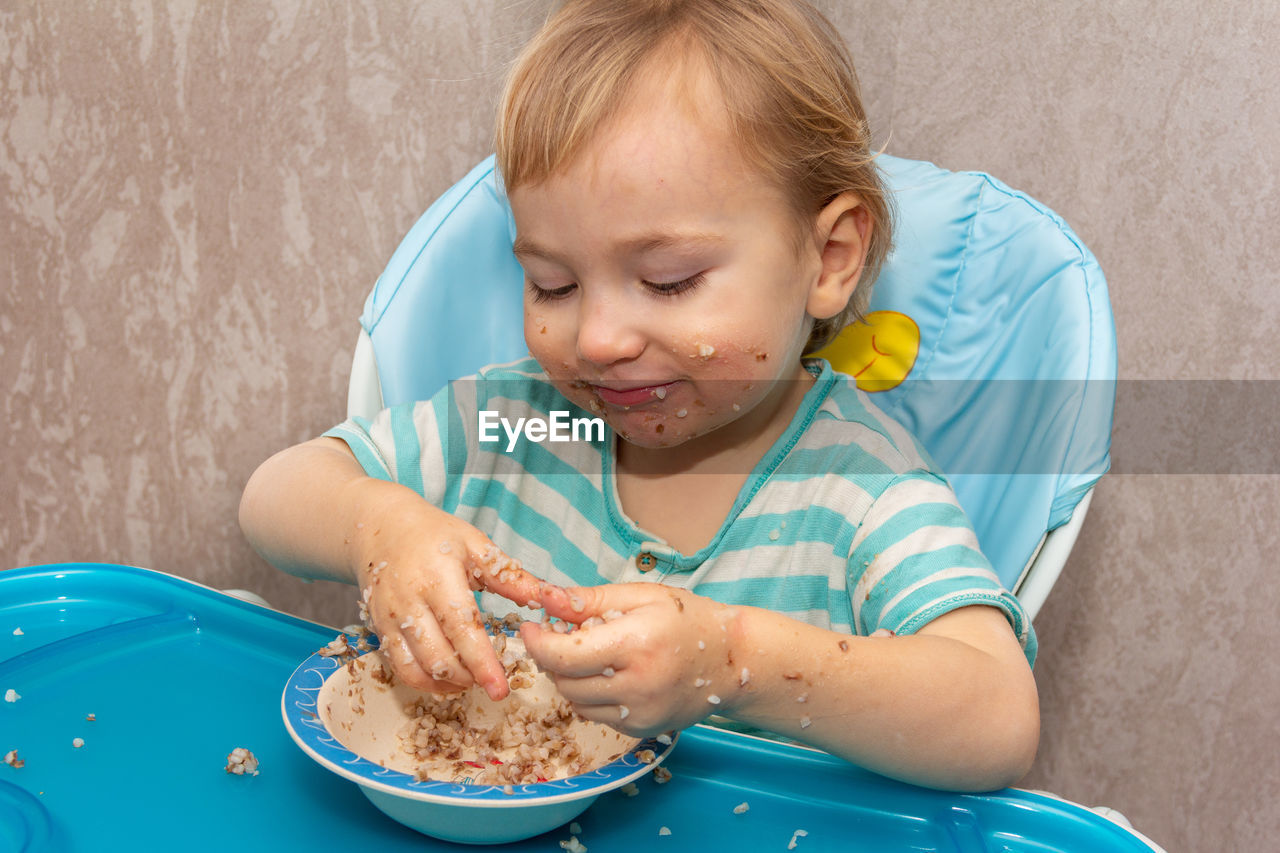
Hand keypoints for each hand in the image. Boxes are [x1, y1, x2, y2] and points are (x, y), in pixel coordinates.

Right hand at [352, 500, 551, 700]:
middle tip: (491, 682)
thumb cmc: (436, 535)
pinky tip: (445, 677)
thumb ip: (508, 575)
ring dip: (445, 685)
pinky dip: (423, 681)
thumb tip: (545, 597)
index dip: (482, 664)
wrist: (383, 528)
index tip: (500, 688)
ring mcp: (389, 618)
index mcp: (437, 577)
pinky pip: (399, 667)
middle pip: (437, 657)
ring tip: (470, 681)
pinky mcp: (378, 629)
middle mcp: (409, 601)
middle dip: (467, 678)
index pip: (462, 629)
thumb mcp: (475, 544)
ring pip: (415, 669)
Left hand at [519, 583, 742, 734]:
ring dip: (570, 678)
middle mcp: (637, 685)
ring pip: (576, 701)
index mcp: (636, 644)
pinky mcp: (641, 730)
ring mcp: (640, 713)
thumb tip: (545, 598)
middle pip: (564, 680)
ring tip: (590, 654)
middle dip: (552, 657)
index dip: (538, 642)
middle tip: (563, 635)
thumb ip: (591, 599)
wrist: (732, 661)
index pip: (565, 654)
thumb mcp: (642, 596)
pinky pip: (596, 714)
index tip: (530, 627)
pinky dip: (591, 694)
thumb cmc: (688, 620)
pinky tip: (611, 674)